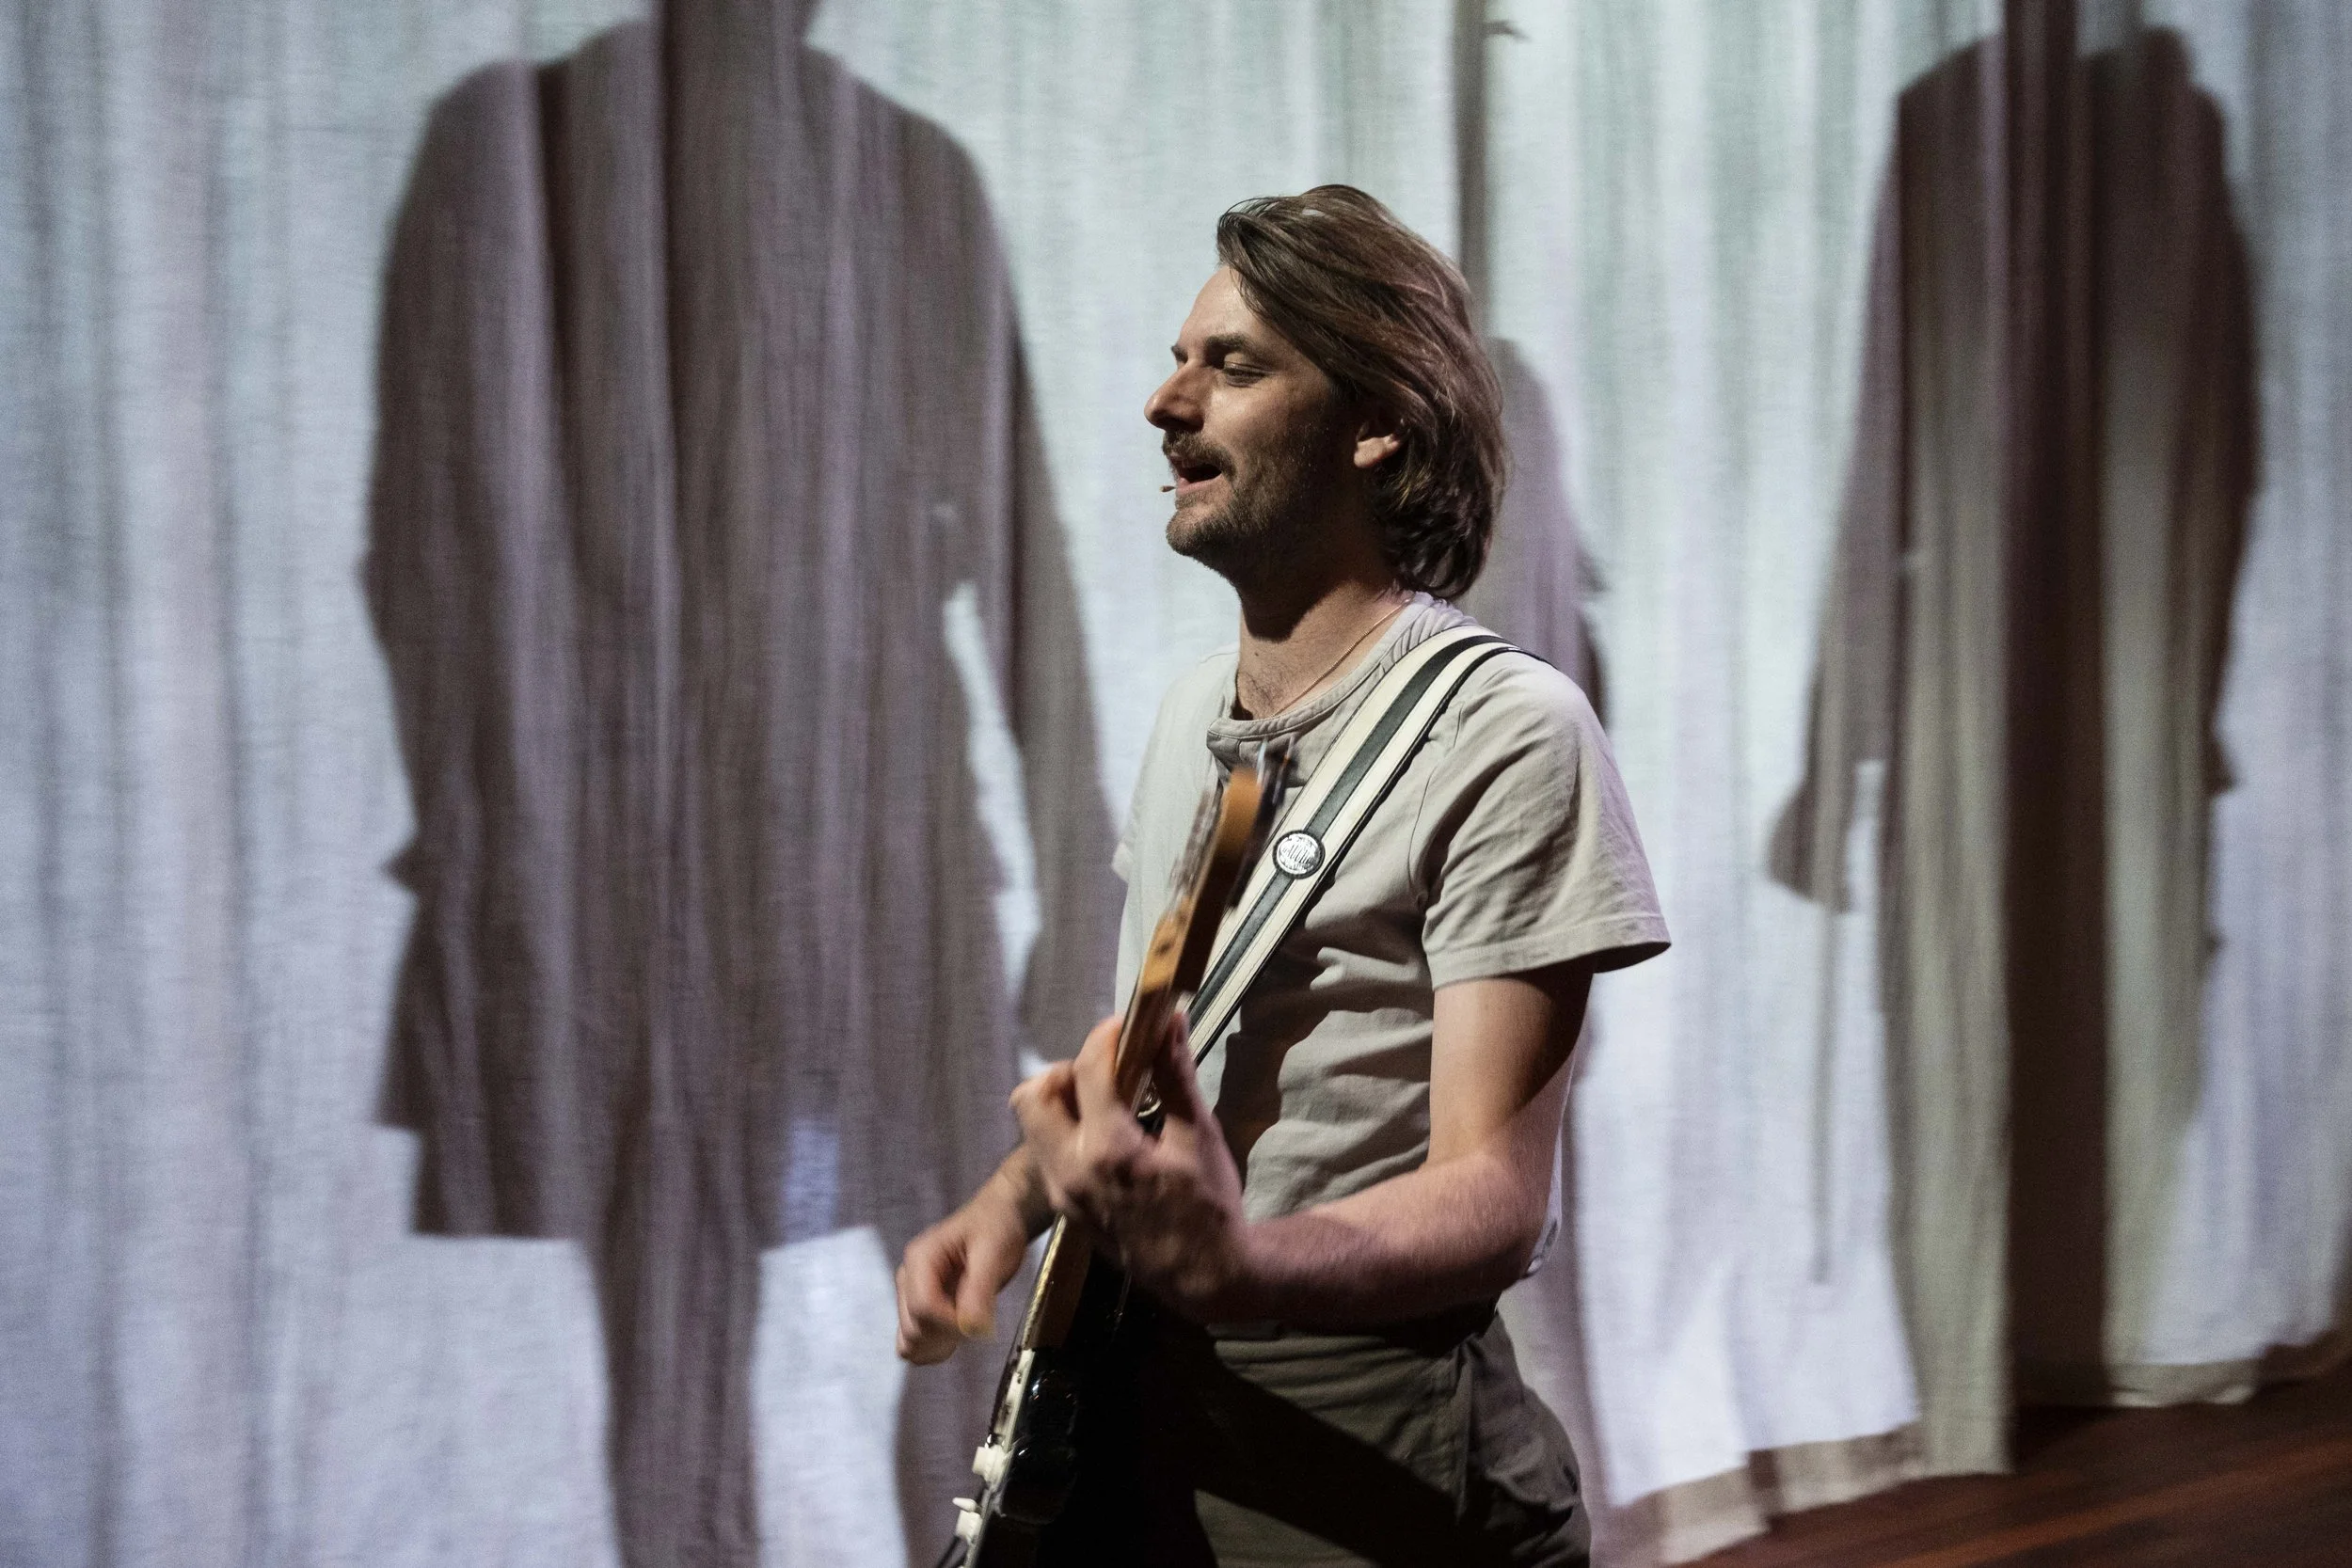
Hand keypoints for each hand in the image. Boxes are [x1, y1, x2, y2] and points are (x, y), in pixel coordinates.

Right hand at [895, 1170, 1031, 1364]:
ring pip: (909, 1339)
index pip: (923, 1308)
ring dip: (939, 1345)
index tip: (979, 1322)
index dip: (951, 1324)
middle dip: (946, 1335)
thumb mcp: (993, 1251)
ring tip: (968, 1329)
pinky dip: (933, 1347)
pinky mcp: (921, 1305)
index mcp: (920, 1258)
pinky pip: (913, 1339)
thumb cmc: (995, 1227)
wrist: (997, 1218)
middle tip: (978, 1322)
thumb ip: (980, 1289)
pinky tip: (956, 1338)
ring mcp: (911, 1293)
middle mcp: (908, 1277)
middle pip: (913, 1327)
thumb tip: (971, 1328)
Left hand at [1009, 1010, 1257, 1320]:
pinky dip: (1067, 1129)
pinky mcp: (1063, 1207)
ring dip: (1062, 1100)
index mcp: (1107, 1150)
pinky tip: (1108, 1132)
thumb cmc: (1210, 1207)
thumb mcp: (1199, 1136)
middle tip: (1108, 1070)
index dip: (1106, 1037)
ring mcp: (1062, 1192)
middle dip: (1067, 1071)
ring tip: (1109, 1100)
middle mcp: (1070, 1170)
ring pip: (1033, 1125)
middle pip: (1033, 1095)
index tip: (1128, 1025)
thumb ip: (1176, 1075)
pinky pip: (1046, 1152)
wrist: (1203, 1278)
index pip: (1087, 1070)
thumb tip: (1168, 1021)